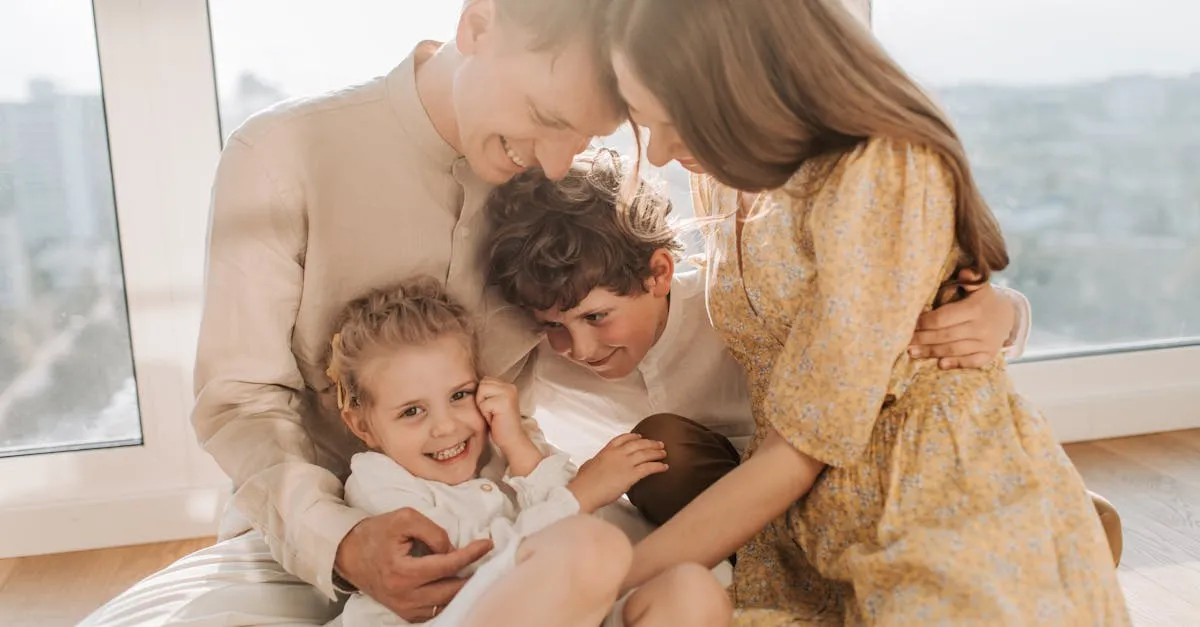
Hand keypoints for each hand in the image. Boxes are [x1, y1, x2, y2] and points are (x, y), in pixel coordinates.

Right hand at [334, 508, 491, 620]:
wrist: (349, 554)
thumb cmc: (376, 533)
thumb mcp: (404, 518)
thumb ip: (433, 532)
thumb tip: (452, 550)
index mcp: (402, 571)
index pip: (447, 565)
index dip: (470, 555)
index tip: (487, 544)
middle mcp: (404, 595)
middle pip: (451, 590)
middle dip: (472, 575)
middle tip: (487, 560)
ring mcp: (404, 607)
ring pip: (445, 603)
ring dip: (463, 589)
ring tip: (475, 572)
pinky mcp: (404, 613)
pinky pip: (435, 611)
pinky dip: (449, 599)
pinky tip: (457, 585)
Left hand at [475, 377, 524, 448]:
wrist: (512, 440)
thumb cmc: (500, 424)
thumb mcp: (494, 403)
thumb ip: (488, 392)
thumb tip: (470, 385)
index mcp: (508, 386)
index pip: (485, 380)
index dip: (483, 395)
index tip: (492, 407)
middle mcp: (510, 386)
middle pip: (483, 383)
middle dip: (482, 399)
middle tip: (492, 411)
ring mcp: (508, 393)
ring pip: (482, 391)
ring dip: (483, 405)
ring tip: (493, 414)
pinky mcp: (504, 402)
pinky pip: (483, 403)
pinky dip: (486, 413)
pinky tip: (495, 419)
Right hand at [569, 433, 668, 512]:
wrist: (584, 491)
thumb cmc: (583, 482)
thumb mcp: (587, 465)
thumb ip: (595, 461)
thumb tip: (595, 462)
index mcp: (607, 450)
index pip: (623, 439)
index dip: (633, 437)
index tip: (640, 436)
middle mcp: (618, 454)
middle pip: (638, 444)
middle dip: (650, 443)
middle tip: (659, 444)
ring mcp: (625, 463)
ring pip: (645, 454)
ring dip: (656, 453)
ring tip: (664, 453)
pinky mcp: (631, 475)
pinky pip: (649, 468)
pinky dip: (658, 466)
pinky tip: (664, 467)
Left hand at [908, 269, 1014, 368]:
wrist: (1008, 317)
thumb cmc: (984, 300)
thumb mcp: (979, 287)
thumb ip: (970, 279)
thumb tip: (964, 272)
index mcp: (974, 309)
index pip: (943, 318)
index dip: (925, 322)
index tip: (909, 324)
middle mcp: (980, 327)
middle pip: (945, 336)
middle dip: (922, 339)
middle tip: (904, 342)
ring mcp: (986, 343)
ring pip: (954, 350)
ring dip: (931, 352)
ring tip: (912, 352)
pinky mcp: (989, 355)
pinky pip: (971, 362)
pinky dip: (956, 363)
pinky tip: (940, 364)